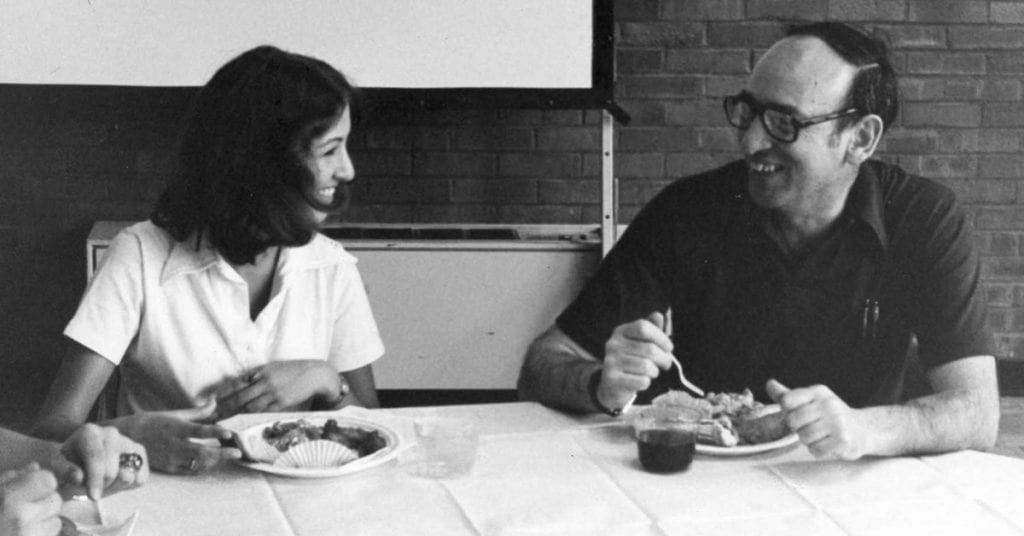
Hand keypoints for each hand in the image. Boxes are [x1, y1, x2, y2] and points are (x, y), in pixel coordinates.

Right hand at [0, 463, 61, 535]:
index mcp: (7, 498)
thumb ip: (10, 479)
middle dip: (44, 501)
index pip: (47, 480)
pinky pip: (48, 534)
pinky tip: (23, 532)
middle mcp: (20, 517)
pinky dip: (41, 532)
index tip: (32, 486)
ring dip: (45, 519)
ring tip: (23, 521)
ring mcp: (27, 535)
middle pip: (55, 500)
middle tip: (27, 506)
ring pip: (55, 520)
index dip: (41, 481)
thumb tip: (34, 467)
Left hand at [54, 424, 148, 499]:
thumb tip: (79, 476)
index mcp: (89, 432)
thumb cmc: (67, 467)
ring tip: (102, 484)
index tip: (93, 497)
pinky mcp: (140, 453)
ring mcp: (128, 441)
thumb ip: (65, 472)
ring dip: (115, 486)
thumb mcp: (57, 470)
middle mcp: (111, 432)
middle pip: (112, 469)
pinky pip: (140, 478)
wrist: (79, 466)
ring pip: (129, 474)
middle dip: (101, 485)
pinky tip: (115, 483)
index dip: (95, 479)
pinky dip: (129, 487)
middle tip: (91, 489)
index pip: (96, 456)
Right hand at [109, 400, 240, 474]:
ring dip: (215, 460)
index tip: (229, 433)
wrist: (124, 439)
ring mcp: (170, 458)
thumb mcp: (172, 414)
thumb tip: (215, 401)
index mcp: (174, 427)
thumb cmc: (151, 422)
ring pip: (196, 463)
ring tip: (228, 456)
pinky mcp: (167, 468)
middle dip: (221, 453)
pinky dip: (203, 467)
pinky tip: (213, 462)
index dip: (214, 432)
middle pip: (200, 452)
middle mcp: (173, 444)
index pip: (198, 431)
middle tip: (238, 452)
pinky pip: (189, 470)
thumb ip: (197, 412)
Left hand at [214, 361, 339, 417]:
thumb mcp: (274, 368)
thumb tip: (242, 383)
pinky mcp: (282, 402)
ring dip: (235, 415)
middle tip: (211, 417)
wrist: (315, 374)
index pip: (236, 384)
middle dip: (224, 408)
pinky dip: (251, 417)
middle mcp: (264, 381)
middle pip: (239, 397)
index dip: (223, 393)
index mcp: (261, 371)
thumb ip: (258, 375)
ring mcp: (273, 393)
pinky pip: (263, 411)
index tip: (211, 402)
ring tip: (222, 422)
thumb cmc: (293, 370)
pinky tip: (243, 422)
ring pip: (249, 406)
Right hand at [596, 312, 673, 409]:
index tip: (669, 348)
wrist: (612, 386)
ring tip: (652, 372)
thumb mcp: (640, 343)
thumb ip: (651, 329)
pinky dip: (646, 383)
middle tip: (666, 364)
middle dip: (664, 359)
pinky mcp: (612, 379)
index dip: (661, 337)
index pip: (643, 327)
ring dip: (654, 372)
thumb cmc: (632, 361)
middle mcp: (613, 344)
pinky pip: (642, 381)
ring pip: (647, 366)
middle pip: (649, 349)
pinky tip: (641, 381)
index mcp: (620, 331)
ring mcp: (610, 361)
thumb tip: (658, 315)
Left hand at [767, 379, 870, 459]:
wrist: (863, 429)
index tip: (799, 413)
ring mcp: (838, 421)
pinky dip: (818, 451)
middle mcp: (828, 403)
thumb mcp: (810, 400)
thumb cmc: (829, 415)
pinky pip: (816, 450)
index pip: (787, 401)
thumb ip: (787, 395)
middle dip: (798, 428)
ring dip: (808, 441)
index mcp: (817, 392)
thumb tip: (769, 384)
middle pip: (792, 420)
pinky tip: (828, 444)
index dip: (788, 412)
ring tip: (820, 436)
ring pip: (804, 437)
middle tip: (810, 427)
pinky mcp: (843, 439)